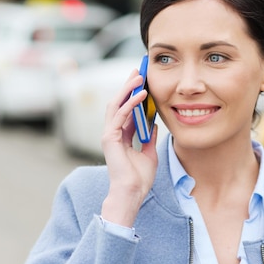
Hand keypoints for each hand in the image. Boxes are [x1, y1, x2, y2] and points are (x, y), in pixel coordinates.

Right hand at [100, 68, 158, 226]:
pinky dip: (131, 103)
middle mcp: (113, 132)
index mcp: (121, 135)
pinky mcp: (109, 138)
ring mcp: (109, 134)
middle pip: (119, 102)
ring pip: (116, 104)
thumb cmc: (139, 178)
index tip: (143, 80)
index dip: (133, 94)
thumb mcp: (149, 153)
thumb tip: (154, 124)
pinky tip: (142, 94)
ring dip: (128, 88)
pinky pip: (120, 115)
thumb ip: (149, 137)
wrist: (132, 193)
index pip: (126, 109)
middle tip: (139, 70)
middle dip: (128, 85)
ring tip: (139, 76)